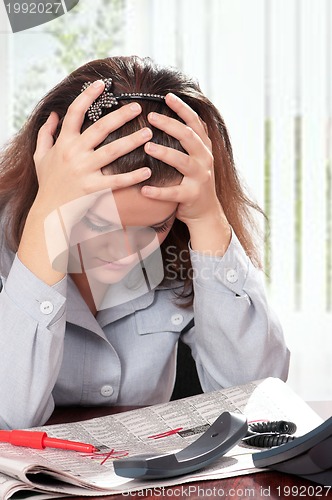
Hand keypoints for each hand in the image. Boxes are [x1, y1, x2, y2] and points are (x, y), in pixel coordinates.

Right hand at [33, 80, 151, 226]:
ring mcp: (84, 170)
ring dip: (132, 141)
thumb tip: (52, 114)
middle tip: (138, 107)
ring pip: (112, 151)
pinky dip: (132, 176)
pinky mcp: (93, 188)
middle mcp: (74, 153)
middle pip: (100, 128)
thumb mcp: (40, 155)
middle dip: (121, 115)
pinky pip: (116, 181)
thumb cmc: (48, 182)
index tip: (102, 84)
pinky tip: (148, 171)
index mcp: (63, 142)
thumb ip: (45, 133)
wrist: (48, 211)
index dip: (88, 96)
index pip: (75, 112)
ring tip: (148, 133)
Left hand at [141, 94, 230, 253]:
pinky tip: (144, 189)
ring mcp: (200, 177)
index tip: (167, 96)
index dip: (182, 108)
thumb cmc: (194, 180)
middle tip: (151, 117)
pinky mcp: (192, 195)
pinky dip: (158, 192)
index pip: (195, 123)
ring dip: (165, 153)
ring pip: (182, 162)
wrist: (206, 212)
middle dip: (170, 125)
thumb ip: (189, 138)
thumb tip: (173, 112)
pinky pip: (174, 192)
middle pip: (188, 137)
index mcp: (203, 147)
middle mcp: (204, 159)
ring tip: (147, 146)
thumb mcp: (196, 157)